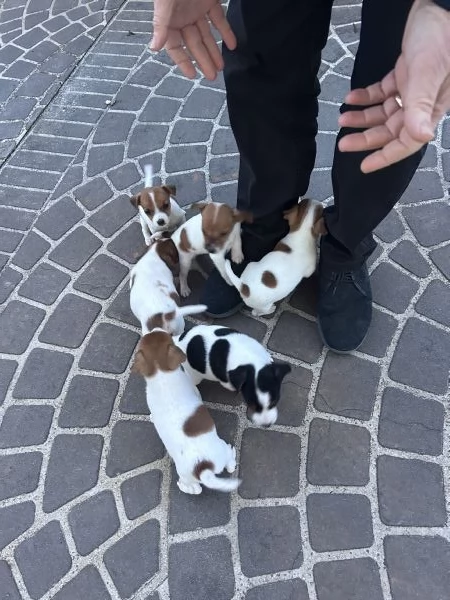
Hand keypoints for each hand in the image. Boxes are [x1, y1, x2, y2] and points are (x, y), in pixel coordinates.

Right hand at [150, 0, 236, 79]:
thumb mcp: (165, 2)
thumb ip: (160, 23)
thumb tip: (153, 48)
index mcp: (168, 19)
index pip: (175, 47)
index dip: (183, 61)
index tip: (192, 75)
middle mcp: (182, 17)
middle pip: (193, 43)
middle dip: (203, 60)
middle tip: (212, 76)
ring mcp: (196, 9)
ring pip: (206, 34)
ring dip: (214, 50)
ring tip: (221, 66)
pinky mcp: (209, 0)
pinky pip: (218, 19)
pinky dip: (226, 31)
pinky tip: (232, 45)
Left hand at [338, 0, 449, 172]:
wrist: (438, 6)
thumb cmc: (440, 37)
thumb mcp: (428, 75)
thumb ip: (422, 107)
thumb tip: (422, 137)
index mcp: (430, 109)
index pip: (407, 142)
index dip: (385, 156)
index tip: (364, 166)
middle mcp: (421, 104)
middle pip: (390, 131)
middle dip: (366, 138)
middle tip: (343, 143)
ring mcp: (412, 89)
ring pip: (383, 113)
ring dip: (362, 117)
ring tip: (343, 117)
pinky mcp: (404, 74)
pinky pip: (382, 92)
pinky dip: (366, 96)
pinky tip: (352, 97)